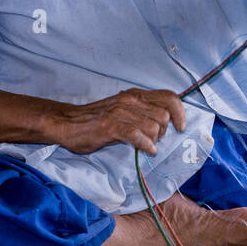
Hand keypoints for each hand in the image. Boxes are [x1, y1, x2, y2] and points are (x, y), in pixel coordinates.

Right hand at [52, 88, 186, 155]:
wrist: (66, 123)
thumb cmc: (95, 119)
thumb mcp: (122, 109)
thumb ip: (141, 111)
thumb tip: (164, 122)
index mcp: (135, 95)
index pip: (169, 97)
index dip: (180, 112)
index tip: (181, 126)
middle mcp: (130, 100)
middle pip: (164, 116)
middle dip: (164, 132)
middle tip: (153, 140)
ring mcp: (120, 112)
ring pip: (154, 127)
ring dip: (154, 141)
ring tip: (146, 145)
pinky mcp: (111, 126)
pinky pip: (138, 136)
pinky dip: (146, 146)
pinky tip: (145, 150)